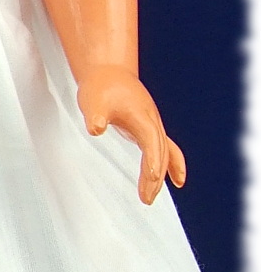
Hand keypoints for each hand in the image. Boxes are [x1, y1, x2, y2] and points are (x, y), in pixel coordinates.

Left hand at [77, 65, 185, 204]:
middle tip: (146, 199)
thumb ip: (95, 115)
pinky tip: (178, 180)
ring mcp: (153, 125)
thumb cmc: (100, 87)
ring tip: (149, 198)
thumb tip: (96, 128)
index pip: (152, 143)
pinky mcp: (149, 128)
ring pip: (164, 153)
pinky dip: (174, 164)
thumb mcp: (92, 101)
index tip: (152, 177)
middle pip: (160, 153)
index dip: (153, 161)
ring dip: (160, 175)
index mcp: (142, 117)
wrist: (109, 72)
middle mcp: (152, 122)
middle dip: (155, 177)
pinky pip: (167, 149)